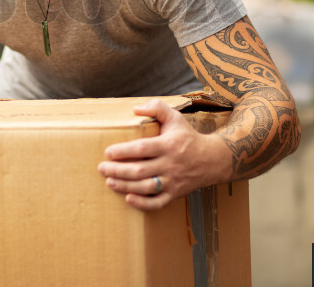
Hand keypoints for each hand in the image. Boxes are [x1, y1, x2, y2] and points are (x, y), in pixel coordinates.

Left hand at [96, 99, 229, 210]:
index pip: (142, 149)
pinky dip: (143, 203)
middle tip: (101, 168)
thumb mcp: (175, 117)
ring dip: (125, 186)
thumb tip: (135, 108)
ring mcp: (173, 181)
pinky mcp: (175, 194)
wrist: (212, 160)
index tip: (108, 152)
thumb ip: (157, 108)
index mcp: (168, 145)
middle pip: (140, 170)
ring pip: (146, 187)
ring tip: (109, 181)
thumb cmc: (188, 137)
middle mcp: (170, 164)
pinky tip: (128, 198)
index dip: (124, 151)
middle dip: (118, 170)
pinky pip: (158, 202)